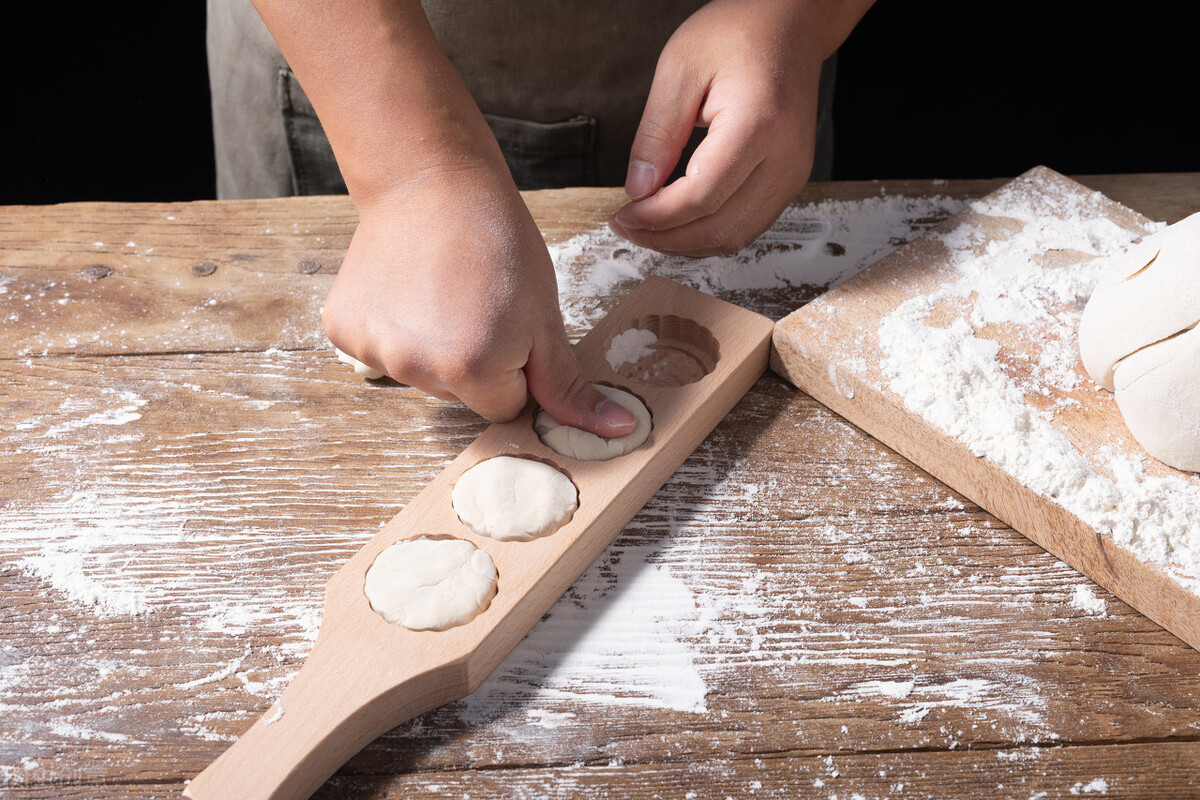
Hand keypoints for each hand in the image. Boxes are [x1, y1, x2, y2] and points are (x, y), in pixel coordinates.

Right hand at [322, 160, 637, 436]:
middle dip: (475, 362)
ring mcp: (373, 349)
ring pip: (422, 376)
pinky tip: (407, 289)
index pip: (505, 407)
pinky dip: (395, 330)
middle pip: (461, 395)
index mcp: (471, 368)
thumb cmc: (496, 238)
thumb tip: (617, 430)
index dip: (515, 368)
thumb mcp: (545, 315)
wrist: (431, 180)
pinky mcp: (343, 330)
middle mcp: (415, 368)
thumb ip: (567, 385)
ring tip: (441, 290)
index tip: (510, 323)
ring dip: (434, 346)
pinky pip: (383, 352)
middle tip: (477, 302)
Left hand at [609, 0, 840, 255]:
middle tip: (627, 228)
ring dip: (687, 243)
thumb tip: (639, 190)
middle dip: (666, 238)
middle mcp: (785, 158)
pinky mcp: (790, 180)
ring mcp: (793, 173)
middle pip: (720, 227)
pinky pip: (749, 225)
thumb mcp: (680, 68)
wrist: (791, 23)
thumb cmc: (740, 32)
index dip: (656, 218)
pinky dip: (709, 233)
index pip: (701, 197)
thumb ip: (657, 133)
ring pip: (736, 236)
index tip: (623, 216)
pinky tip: (679, 223)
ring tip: (647, 229)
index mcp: (759, 125)